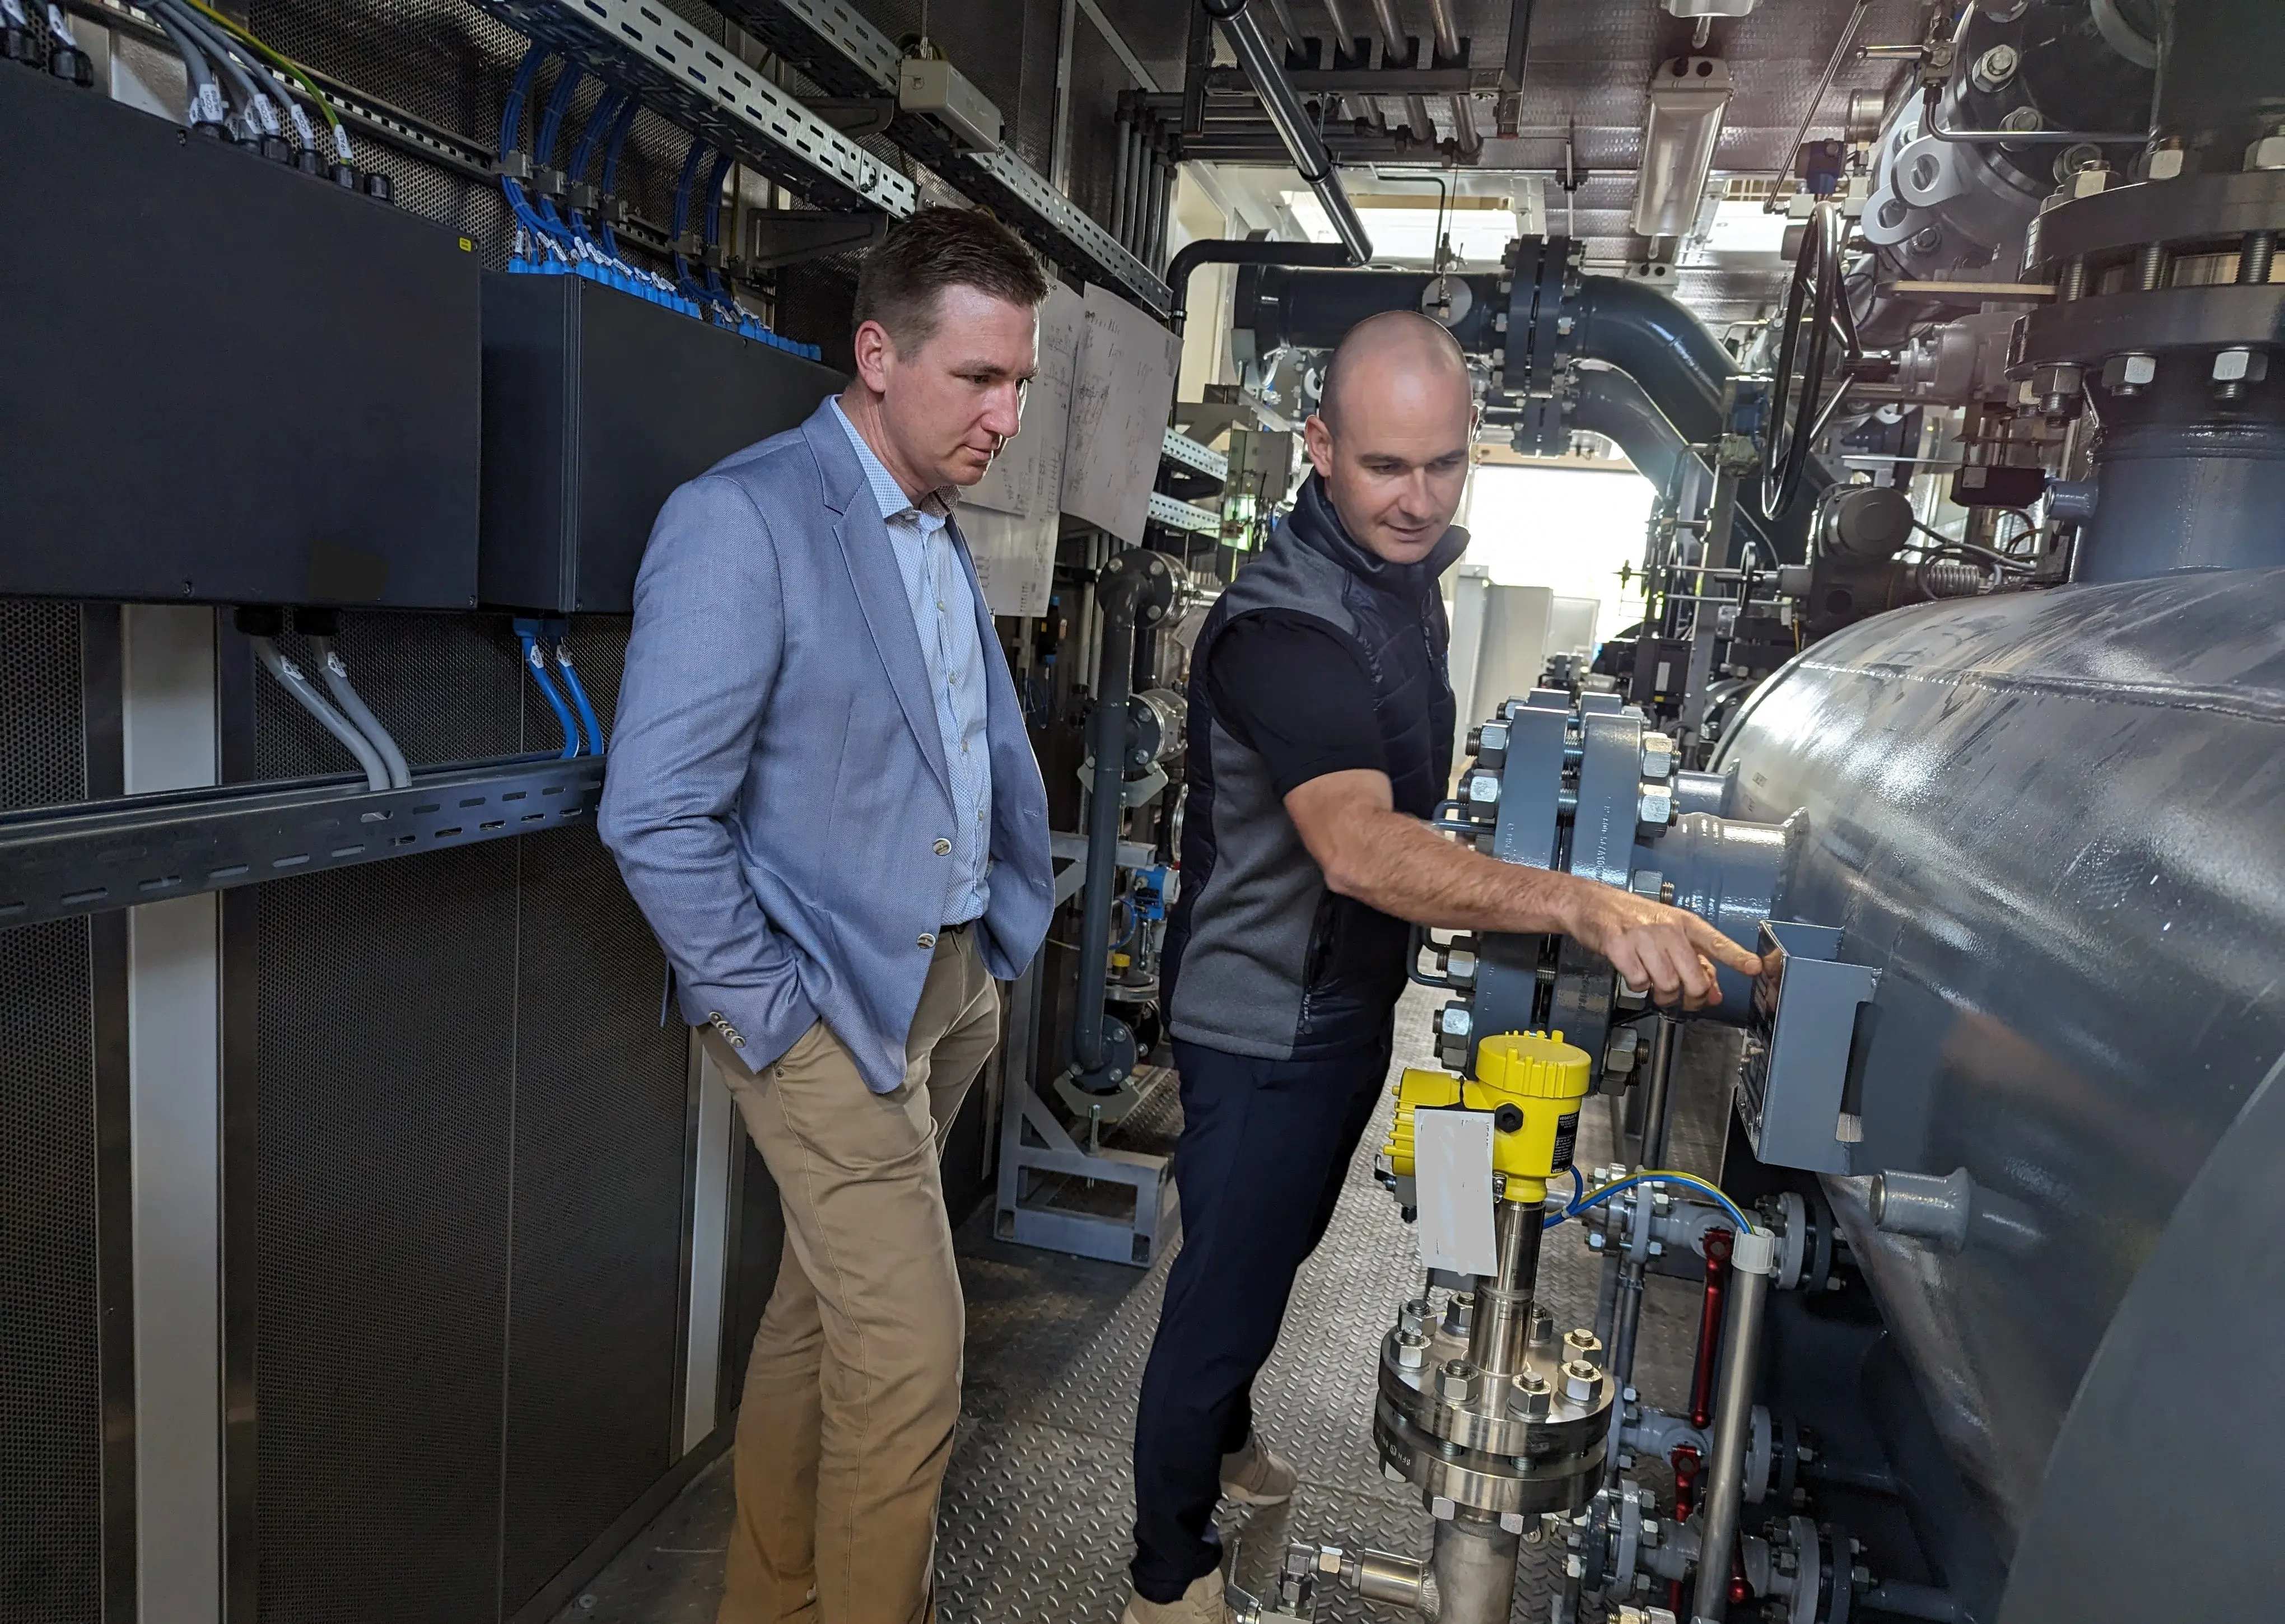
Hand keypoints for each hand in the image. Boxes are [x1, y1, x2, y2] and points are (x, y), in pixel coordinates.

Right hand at [1557, 882, 1763, 1010]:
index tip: (1755, 967)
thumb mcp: (1667, 933)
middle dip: (1691, 997)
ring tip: (1654, 985)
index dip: (1737, 956)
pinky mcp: (1619, 946)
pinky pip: (1638, 983)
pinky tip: (1633, 973)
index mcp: (1684, 923)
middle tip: (1683, 999)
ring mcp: (1643, 937)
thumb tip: (1714, 994)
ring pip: (1667, 985)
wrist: (1590, 903)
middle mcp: (1667, 929)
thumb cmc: (1631, 918)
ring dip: (1661, 995)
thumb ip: (1694, 963)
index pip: (1716, 942)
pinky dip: (1637, 986)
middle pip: (1694, 979)